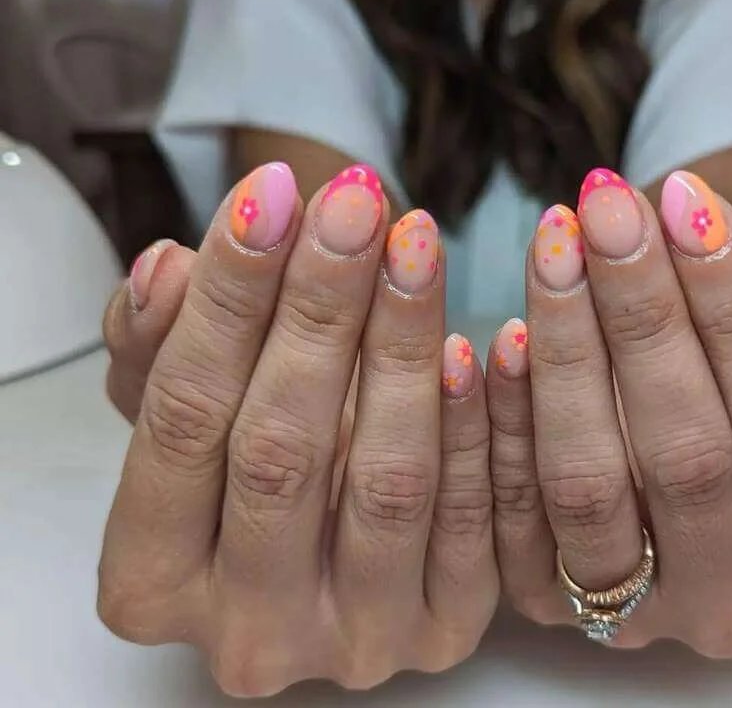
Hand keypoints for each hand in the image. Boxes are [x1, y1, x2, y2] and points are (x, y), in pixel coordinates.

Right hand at [98, 164, 497, 695]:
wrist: (324, 536)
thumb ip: (160, 343)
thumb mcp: (179, 404)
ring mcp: (355, 640)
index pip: (183, 422)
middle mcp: (249, 631)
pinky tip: (477, 337)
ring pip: (387, 480)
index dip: (225, 300)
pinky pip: (472, 515)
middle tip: (353, 203)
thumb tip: (168, 268)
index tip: (268, 193)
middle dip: (319, 309)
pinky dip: (474, 421)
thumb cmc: (241, 458)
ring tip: (415, 241)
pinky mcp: (446, 627)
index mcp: (152, 582)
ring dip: (404, 345)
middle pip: (283, 451)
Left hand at [486, 169, 731, 655]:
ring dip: (566, 352)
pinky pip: (511, 511)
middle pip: (687, 456)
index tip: (690, 203)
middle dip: (644, 316)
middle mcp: (728, 607)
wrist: (657, 499)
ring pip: (589, 484)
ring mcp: (630, 617)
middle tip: (606, 208)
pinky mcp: (543, 602)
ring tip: (554, 247)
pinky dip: (503, 416)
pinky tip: (500, 332)